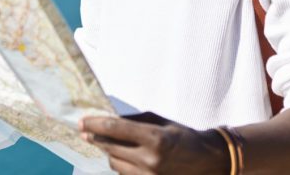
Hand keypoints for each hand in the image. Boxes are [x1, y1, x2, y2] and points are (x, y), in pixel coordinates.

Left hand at [79, 112, 228, 174]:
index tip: (82, 122)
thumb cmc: (184, 136)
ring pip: (115, 164)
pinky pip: (124, 174)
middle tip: (84, 131)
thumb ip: (135, 121)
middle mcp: (150, 159)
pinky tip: (119, 156)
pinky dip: (119, 164)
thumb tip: (110, 119)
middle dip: (96, 138)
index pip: (115, 130)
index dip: (96, 125)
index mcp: (154, 138)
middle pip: (111, 148)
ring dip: (108, 152)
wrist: (207, 161)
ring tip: (105, 143)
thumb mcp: (161, 122)